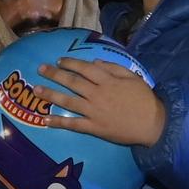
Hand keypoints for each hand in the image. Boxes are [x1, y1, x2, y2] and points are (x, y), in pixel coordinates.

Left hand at [36, 57, 165, 146]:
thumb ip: (113, 67)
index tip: (59, 61)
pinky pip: (73, 124)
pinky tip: (45, 120)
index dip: (70, 63)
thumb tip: (95, 62)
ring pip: (68, 101)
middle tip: (40, 69)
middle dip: (54, 74)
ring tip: (36, 90)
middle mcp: (97, 94)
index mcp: (107, 80)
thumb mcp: (132, 77)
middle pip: (72, 82)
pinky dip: (58, 122)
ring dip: (50, 95)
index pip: (84, 68)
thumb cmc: (144, 99)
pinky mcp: (94, 127)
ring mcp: (94, 111)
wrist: (152, 124)